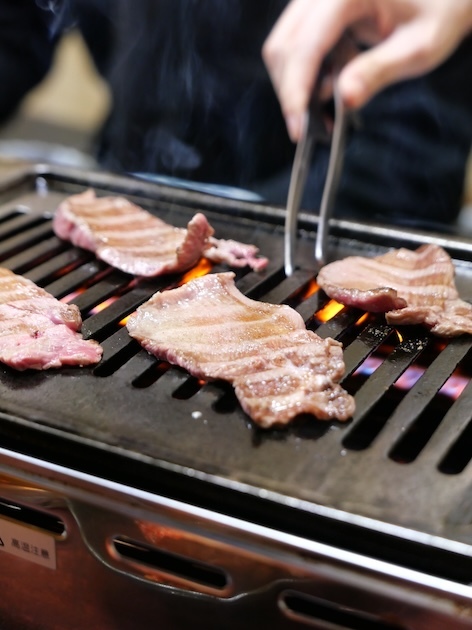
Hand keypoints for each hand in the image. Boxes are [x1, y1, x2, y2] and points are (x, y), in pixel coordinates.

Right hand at [263, 0, 471, 140]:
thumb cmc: (436, 13)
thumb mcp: (418, 47)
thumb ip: (379, 71)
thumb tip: (345, 98)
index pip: (305, 45)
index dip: (296, 90)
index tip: (299, 129)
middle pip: (283, 46)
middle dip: (294, 91)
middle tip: (316, 123)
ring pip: (283, 48)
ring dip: (301, 83)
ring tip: (340, 92)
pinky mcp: (314, 10)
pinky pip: (295, 46)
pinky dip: (308, 72)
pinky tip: (337, 78)